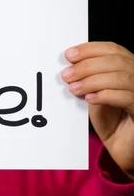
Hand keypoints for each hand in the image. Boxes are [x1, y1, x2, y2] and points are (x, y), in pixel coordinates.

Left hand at [62, 41, 133, 178]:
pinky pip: (126, 97)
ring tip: (74, 88)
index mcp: (129, 67)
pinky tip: (90, 99)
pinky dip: (105, 95)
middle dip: (87, 65)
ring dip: (92, 81)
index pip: (112, 49)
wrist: (121, 146)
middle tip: (67, 74)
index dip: (90, 49)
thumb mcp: (95, 94)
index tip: (69, 54)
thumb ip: (88, 79)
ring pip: (121, 77)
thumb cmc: (110, 120)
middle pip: (116, 61)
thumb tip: (69, 67)